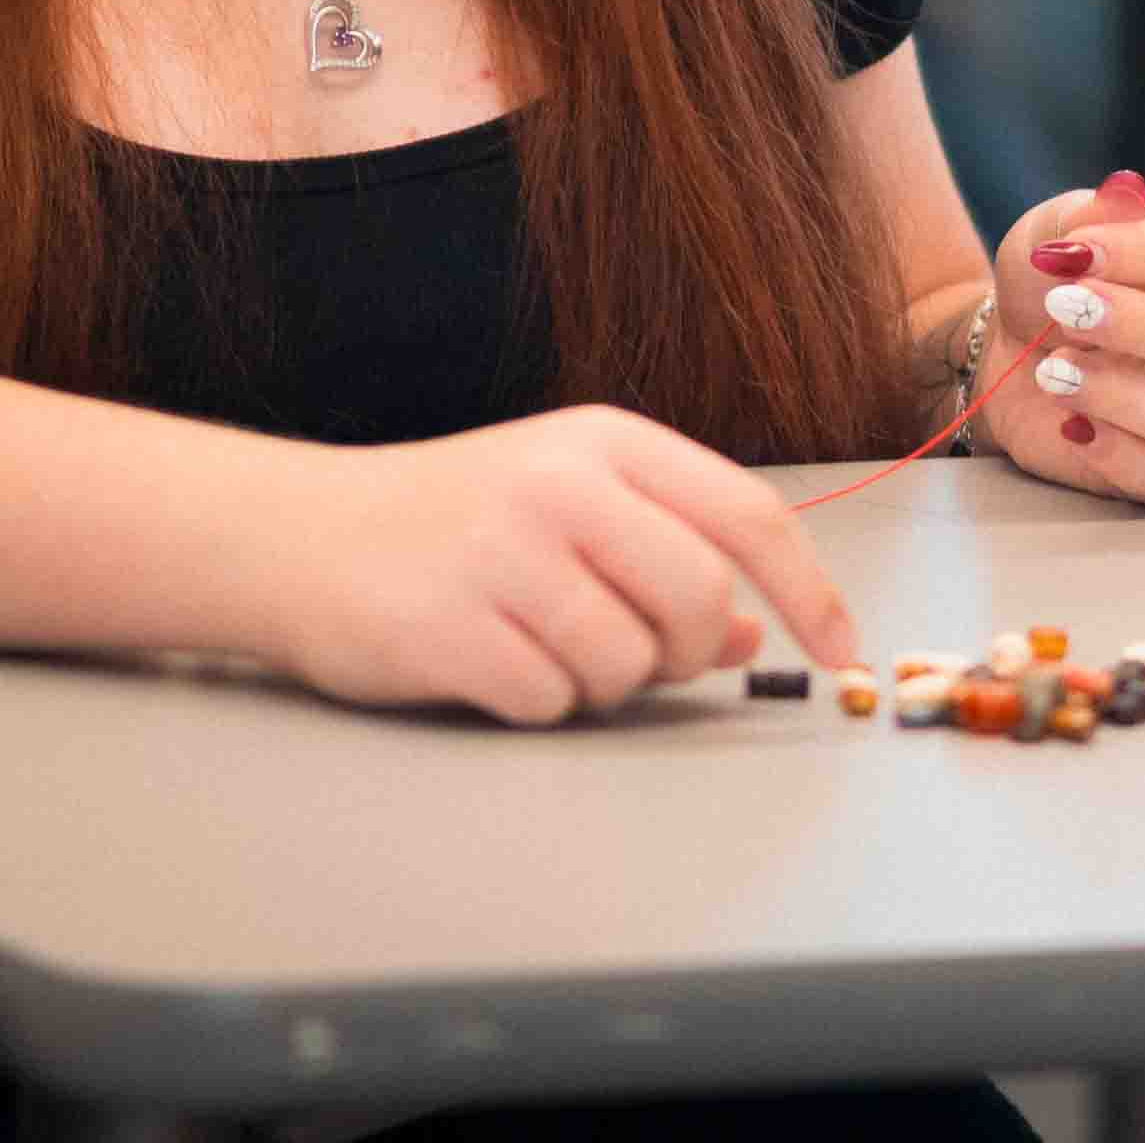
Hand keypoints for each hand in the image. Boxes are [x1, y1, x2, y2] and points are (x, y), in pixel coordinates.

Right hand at [260, 404, 857, 725]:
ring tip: (546, 643)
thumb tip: (755, 633)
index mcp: (609, 443)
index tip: (843, 647)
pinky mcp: (449, 629)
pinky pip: (550, 701)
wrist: (301, 535)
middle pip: (701, 600)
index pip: (750, 517)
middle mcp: (563, 487)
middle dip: (693, 651)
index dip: (811, 590)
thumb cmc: (455, 520)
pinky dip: (539, 702)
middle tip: (650, 655)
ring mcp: (503, 556)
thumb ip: (669, 550)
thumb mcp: (570, 501)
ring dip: (604, 681)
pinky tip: (494, 663)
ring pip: (628, 663)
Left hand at [972, 168, 1144, 502]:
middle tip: (1066, 311)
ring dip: (1118, 392)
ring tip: (1055, 369)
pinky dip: (1110, 449)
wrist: (1019, 348)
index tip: (1077, 254)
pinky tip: (1073, 421)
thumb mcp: (1065, 227)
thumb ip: (1095, 213)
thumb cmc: (1064, 277)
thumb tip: (1125, 189)